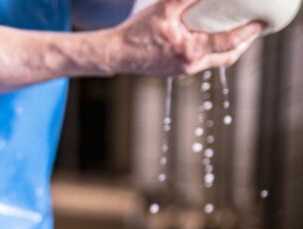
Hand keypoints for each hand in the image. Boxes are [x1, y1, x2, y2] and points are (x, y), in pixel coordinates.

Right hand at [111, 0, 263, 75]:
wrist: (115, 54)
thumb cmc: (136, 32)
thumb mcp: (163, 8)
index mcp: (190, 50)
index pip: (229, 42)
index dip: (249, 31)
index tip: (261, 21)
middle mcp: (189, 65)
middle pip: (228, 57)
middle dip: (245, 42)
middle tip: (255, 27)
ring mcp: (182, 71)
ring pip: (216, 62)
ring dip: (230, 48)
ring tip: (238, 32)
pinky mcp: (175, 71)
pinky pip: (202, 62)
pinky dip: (214, 52)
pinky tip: (212, 40)